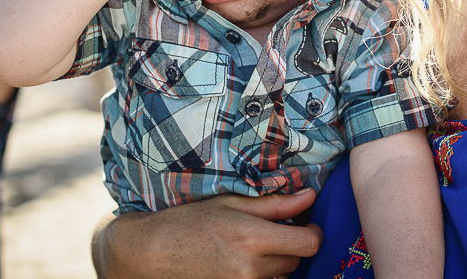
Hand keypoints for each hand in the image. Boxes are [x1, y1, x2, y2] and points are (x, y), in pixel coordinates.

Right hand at [93, 189, 321, 278]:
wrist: (153, 252)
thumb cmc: (190, 221)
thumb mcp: (231, 203)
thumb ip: (274, 203)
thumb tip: (309, 196)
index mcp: (253, 238)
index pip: (308, 244)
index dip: (313, 233)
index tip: (307, 225)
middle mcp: (251, 269)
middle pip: (296, 262)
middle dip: (291, 246)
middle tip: (272, 232)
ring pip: (281, 278)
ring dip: (276, 264)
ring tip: (253, 248)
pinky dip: (261, 276)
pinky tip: (243, 263)